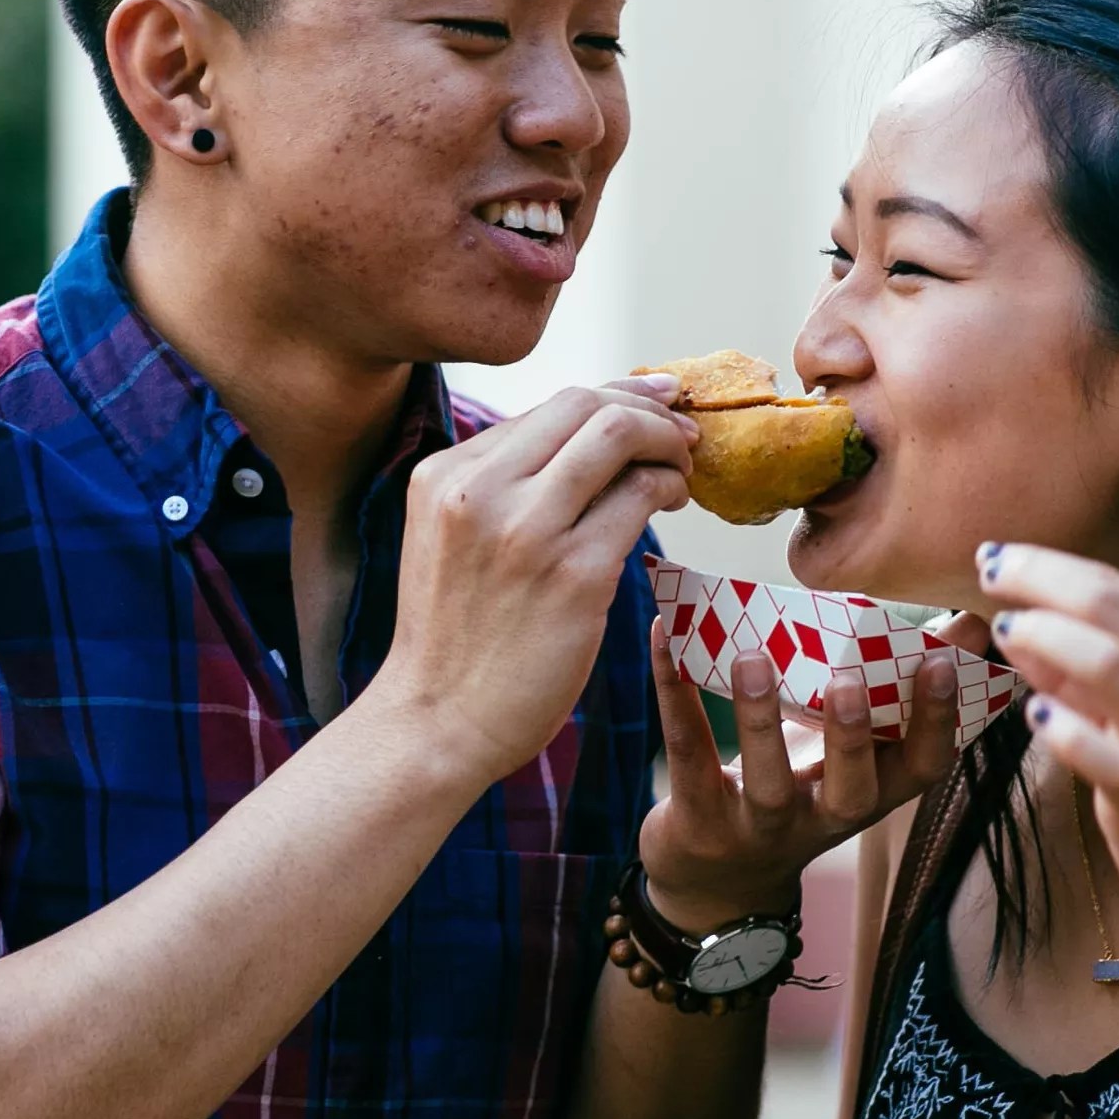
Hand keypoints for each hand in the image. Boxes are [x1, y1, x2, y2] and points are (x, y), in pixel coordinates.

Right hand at [368, 379, 695, 785]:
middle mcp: (480, 491)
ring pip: (618, 435)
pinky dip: (669, 487)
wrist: (437, 723)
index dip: (613, 396)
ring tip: (682, 468)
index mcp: (445, 475)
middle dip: (648, 408)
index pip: (548, 405)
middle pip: (585, 404)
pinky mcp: (574, 575)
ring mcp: (526, 531)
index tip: (652, 402)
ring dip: (666, 442)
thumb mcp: (448, 537)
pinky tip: (672, 504)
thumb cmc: (454, 637)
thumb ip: (497, 487)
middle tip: (681, 432)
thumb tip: (583, 439)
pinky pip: (640, 499)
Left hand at [633, 614, 971, 933]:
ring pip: (767, 782)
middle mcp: (822, 820)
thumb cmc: (793, 795)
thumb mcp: (845, 758)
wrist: (712, 885)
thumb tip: (967, 621)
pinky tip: (666, 638)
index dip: (937, 723)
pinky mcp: (698, 823)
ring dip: (760, 720)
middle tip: (852, 679)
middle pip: (851, 791)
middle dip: (853, 737)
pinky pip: (688, 755)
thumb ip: (889, 696)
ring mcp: (759, 829)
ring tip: (753, 658)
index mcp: (869, 796)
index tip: (942, 664)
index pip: (921, 771)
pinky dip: (675, 693)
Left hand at [977, 541, 1118, 970]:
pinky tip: (1033, 713)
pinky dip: (1067, 729)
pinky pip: (1107, 756)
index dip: (1051, 564)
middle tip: (985, 569)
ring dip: (1045, 636)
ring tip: (1002, 630)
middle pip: (1108, 606)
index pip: (1118, 589)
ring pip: (1108, 663)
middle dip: (1038, 577)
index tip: (997, 556)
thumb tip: (1028, 634)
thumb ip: (1096, 680)